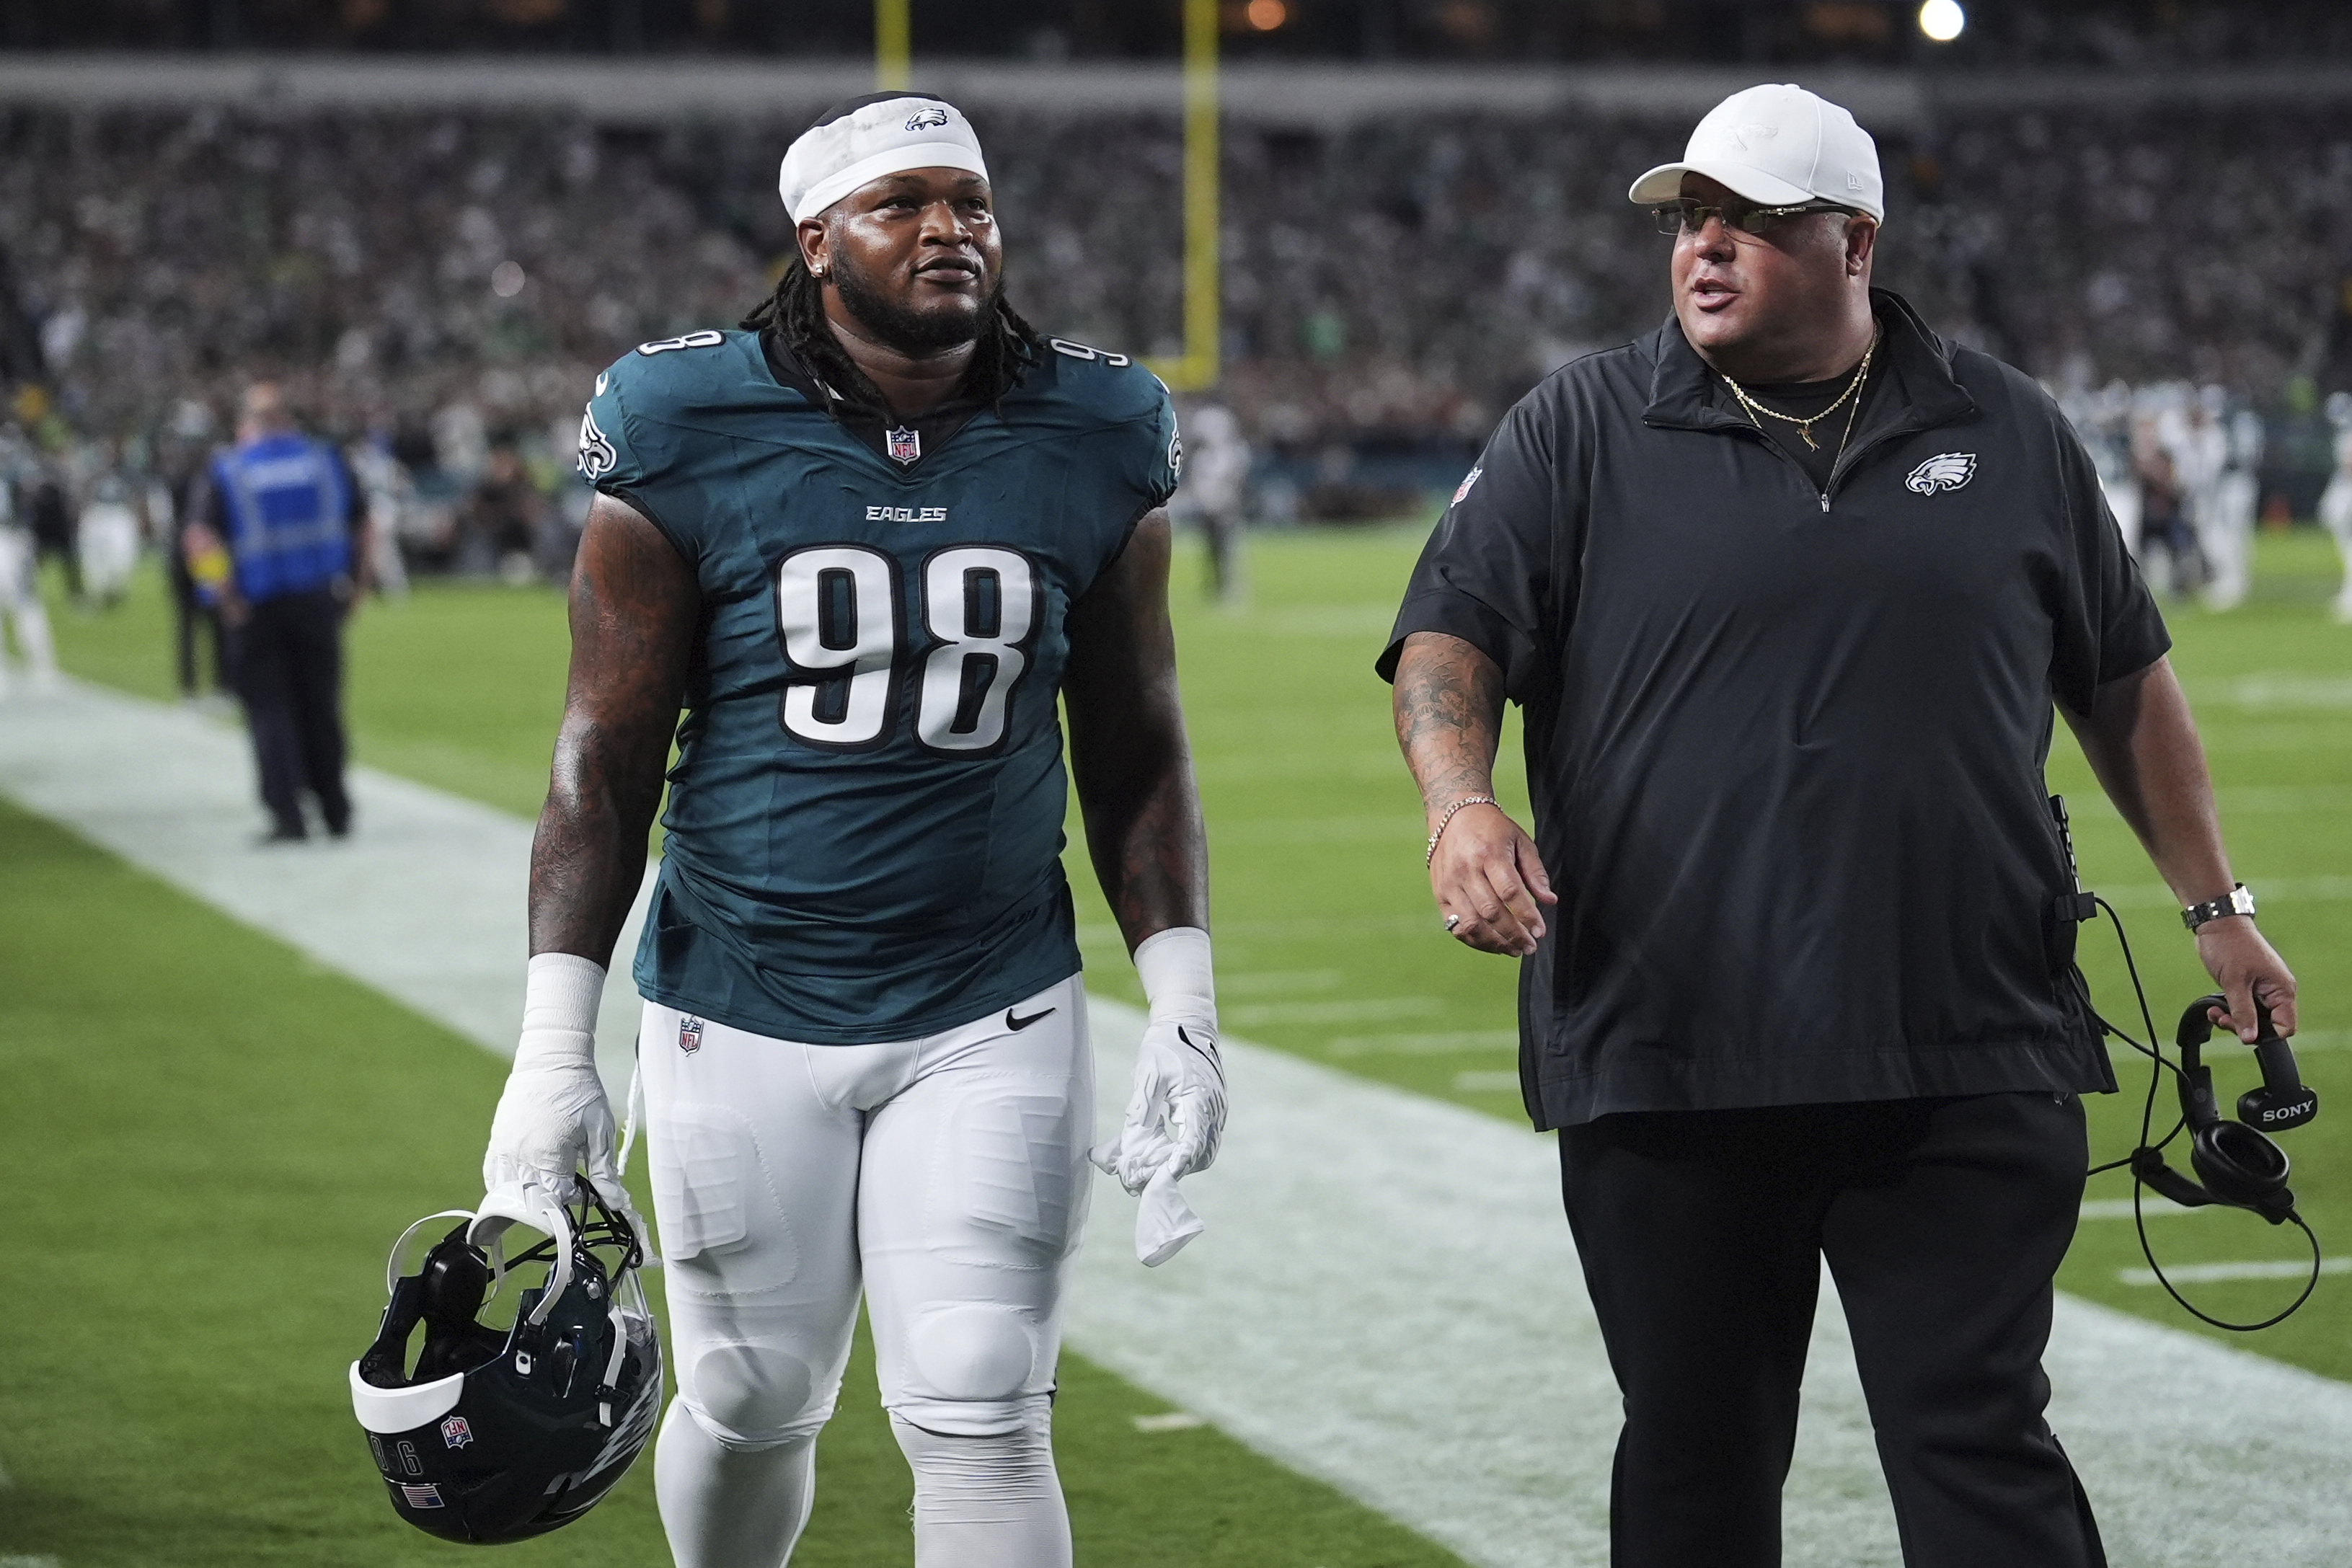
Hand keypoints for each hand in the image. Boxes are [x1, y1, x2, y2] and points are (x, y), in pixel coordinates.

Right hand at [481, 1052, 636, 1228]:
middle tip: (571, 1186)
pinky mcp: (496, 1141)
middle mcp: (520, 1157)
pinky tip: (524, 1182)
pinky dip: (507, 1186)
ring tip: (549, 1184)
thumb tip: (616, 1202)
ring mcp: (504, 1150)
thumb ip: (604, 1171)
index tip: (588, 1188)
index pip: (559, 1198)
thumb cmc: (580, 1092)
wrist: (551, 1059)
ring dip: (529, 1196)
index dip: (576, 1199)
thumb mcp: (599, 1131)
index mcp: (548, 1156)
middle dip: (553, 1200)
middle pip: (533, 1201)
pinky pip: (493, 1176)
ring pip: (510, 1193)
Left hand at [1092, 1018, 1225, 1193]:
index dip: (1177, 1164)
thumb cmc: (1165, 1046)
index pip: (1192, 1143)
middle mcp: (1213, 1108)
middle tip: (1151, 1175)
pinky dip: (1190, 1150)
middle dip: (1179, 1169)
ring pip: (1207, 1150)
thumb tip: (1133, 1140)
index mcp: (1198, 1099)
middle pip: (1203, 1154)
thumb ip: (1142, 1106)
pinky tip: (1168, 1148)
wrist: (1187, 1023)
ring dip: (1185, 1162)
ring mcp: (1218, 1109)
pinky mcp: (1215, 1109)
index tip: (1160, 1178)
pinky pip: (1207, 1139)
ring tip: (1157, 1166)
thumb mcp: (1148, 1073)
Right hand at [1430, 802, 1556, 955]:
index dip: (1527, 915)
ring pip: (1472, 923)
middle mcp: (1466, 870)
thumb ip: (1535, 872)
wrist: (1453, 816)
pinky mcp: (1440, 895)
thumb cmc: (1492, 829)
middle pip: (1491, 912)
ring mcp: (1450, 884)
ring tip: (1514, 950)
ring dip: (1495, 943)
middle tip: (1530, 946)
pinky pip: (1456, 926)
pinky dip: (1475, 940)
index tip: (1540, 931)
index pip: (1510, 892)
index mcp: (1489, 853)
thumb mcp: (1520, 841)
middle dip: (1514, 934)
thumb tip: (1550, 901)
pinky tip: (1493, 944)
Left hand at [2196, 917, 2296, 1041]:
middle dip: (2244, 1027)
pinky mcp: (2248, 987)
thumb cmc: (2230, 946)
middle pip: (2268, 1025)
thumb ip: (2243, 1012)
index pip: (2285, 1026)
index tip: (2243, 1031)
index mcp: (2282, 990)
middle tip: (2223, 1019)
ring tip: (2215, 1012)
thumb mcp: (2235, 983)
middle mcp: (2276, 991)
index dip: (2265, 1034)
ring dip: (2233, 1019)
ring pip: (2253, 1018)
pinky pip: (2243, 1008)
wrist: (2217, 925)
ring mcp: (2262, 990)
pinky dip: (2229, 1011)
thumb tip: (2250, 1038)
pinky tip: (2215, 1008)